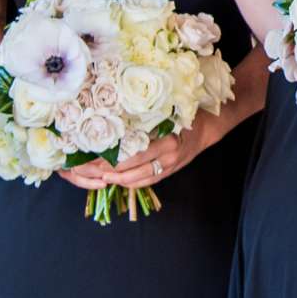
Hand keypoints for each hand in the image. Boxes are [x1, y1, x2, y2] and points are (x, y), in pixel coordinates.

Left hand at [64, 115, 217, 191]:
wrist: (205, 129)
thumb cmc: (182, 116)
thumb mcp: (165, 114)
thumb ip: (144, 121)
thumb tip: (113, 126)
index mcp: (166, 140)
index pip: (133, 154)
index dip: (112, 158)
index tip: (95, 156)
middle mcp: (167, 156)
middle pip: (132, 169)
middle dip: (109, 171)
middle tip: (91, 169)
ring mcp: (169, 167)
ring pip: (138, 179)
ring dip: (118, 180)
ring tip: (101, 177)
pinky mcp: (169, 173)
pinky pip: (147, 182)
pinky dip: (131, 183)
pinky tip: (118, 180)